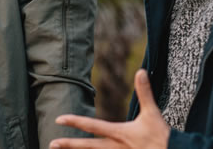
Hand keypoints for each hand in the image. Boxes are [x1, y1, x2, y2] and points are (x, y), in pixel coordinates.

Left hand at [49, 69, 170, 148]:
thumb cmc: (161, 136)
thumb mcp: (152, 113)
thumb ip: (144, 92)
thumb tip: (140, 71)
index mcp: (119, 134)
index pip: (92, 125)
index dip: (75, 121)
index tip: (59, 119)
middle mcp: (115, 148)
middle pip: (88, 147)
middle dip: (69, 145)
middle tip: (51, 143)